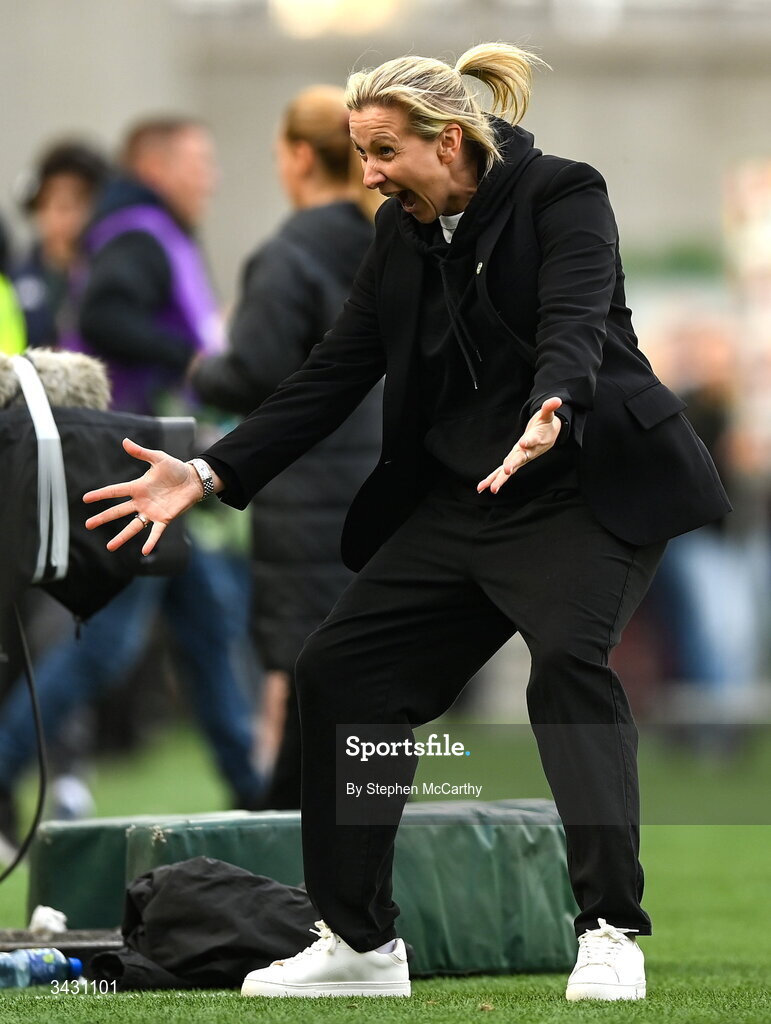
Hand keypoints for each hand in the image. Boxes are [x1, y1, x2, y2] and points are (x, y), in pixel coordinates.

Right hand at [83, 437, 204, 554]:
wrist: (193, 480)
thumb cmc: (175, 469)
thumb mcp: (158, 458)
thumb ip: (142, 453)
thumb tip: (125, 441)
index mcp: (138, 487)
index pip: (115, 491)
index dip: (101, 494)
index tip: (86, 499)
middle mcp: (141, 502)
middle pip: (118, 511)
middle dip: (103, 518)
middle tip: (88, 524)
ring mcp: (152, 512)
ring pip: (133, 526)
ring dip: (122, 536)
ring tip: (110, 547)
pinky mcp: (164, 519)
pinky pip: (155, 532)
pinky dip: (151, 541)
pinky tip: (144, 550)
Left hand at [477, 397, 562, 494]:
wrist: (548, 437)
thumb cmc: (545, 426)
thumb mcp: (547, 416)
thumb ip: (549, 408)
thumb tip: (557, 400)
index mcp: (536, 440)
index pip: (532, 440)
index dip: (528, 441)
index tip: (524, 443)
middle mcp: (528, 452)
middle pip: (520, 459)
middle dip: (513, 464)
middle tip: (508, 471)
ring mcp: (520, 458)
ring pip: (510, 469)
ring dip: (500, 479)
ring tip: (492, 489)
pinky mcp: (513, 461)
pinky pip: (502, 472)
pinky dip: (493, 479)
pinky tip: (483, 488)